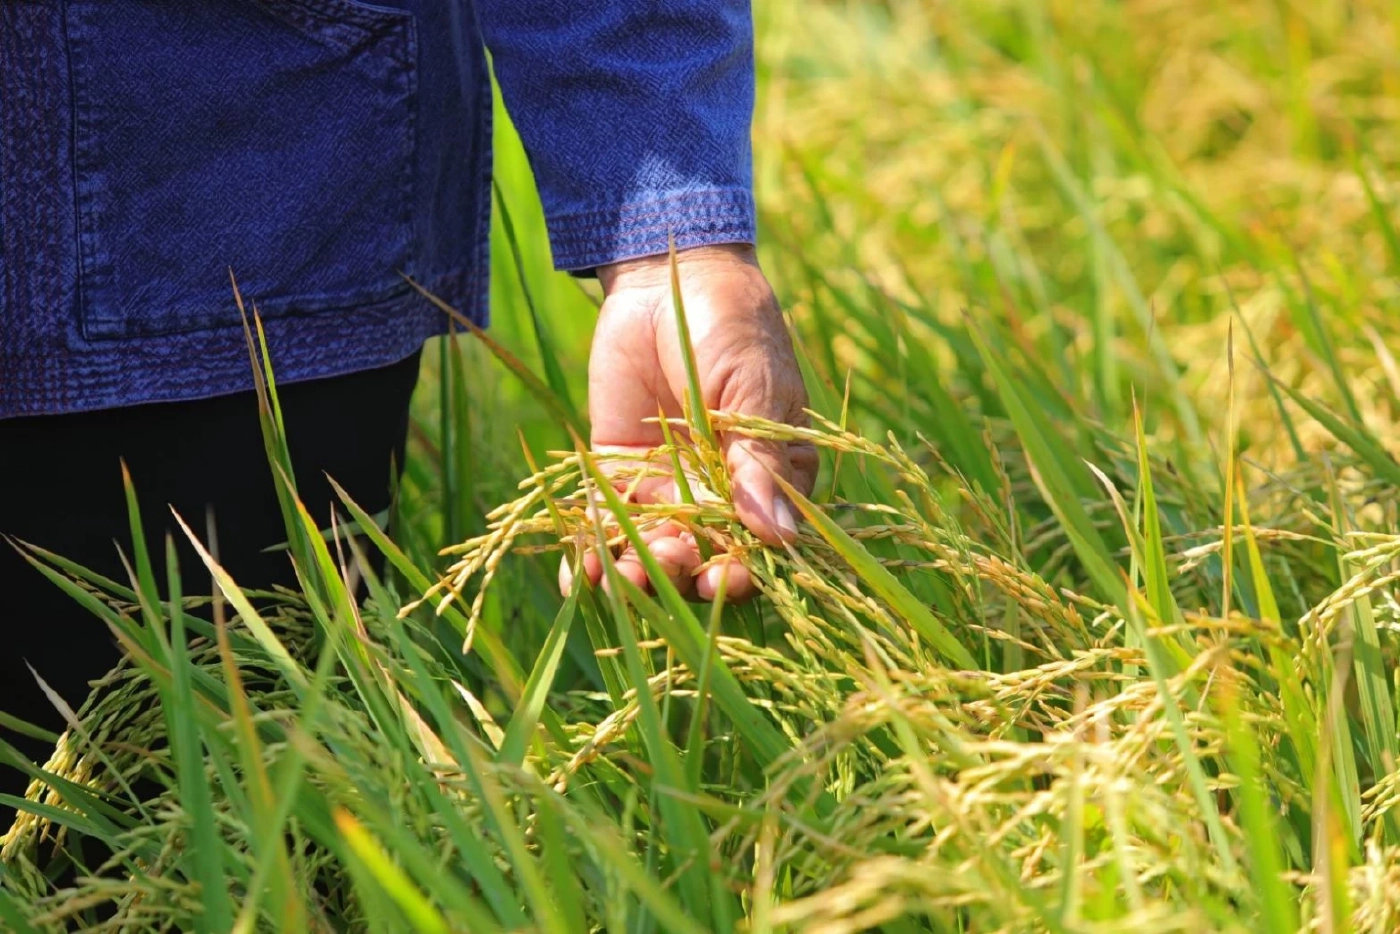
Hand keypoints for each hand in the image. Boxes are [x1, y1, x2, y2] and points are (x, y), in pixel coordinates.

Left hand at [558, 244, 816, 601]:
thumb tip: (780, 538)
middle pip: (706, 556)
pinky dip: (590, 553)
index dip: (745, 570)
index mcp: (770, 479)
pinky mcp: (619, 472)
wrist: (667, 275)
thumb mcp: (752, 390)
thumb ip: (759, 462)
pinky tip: (577, 578)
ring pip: (654, 548)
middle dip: (687, 573)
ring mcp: (669, 486)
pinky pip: (606, 521)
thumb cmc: (731, 328)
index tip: (726, 580)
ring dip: (638, 573)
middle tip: (673, 565)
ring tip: (621, 580)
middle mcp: (721, 494)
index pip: (762, 542)